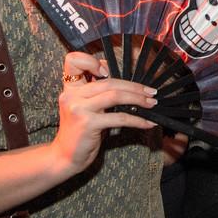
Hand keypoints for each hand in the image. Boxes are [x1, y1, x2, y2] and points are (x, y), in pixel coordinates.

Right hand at [49, 52, 156, 175]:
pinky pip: (119, 117)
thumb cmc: (80, 132)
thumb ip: (97, 93)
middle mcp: (72, 95)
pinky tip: (148, 123)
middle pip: (108, 81)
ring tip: (152, 103)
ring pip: (115, 95)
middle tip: (151, 91)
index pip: (73, 60)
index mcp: (70, 88)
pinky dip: (137, 120)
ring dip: (138, 99)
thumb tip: (123, 79)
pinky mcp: (87, 123)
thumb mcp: (86, 108)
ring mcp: (78, 108)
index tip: (108, 71)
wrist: (64, 157)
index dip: (91, 61)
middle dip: (134, 86)